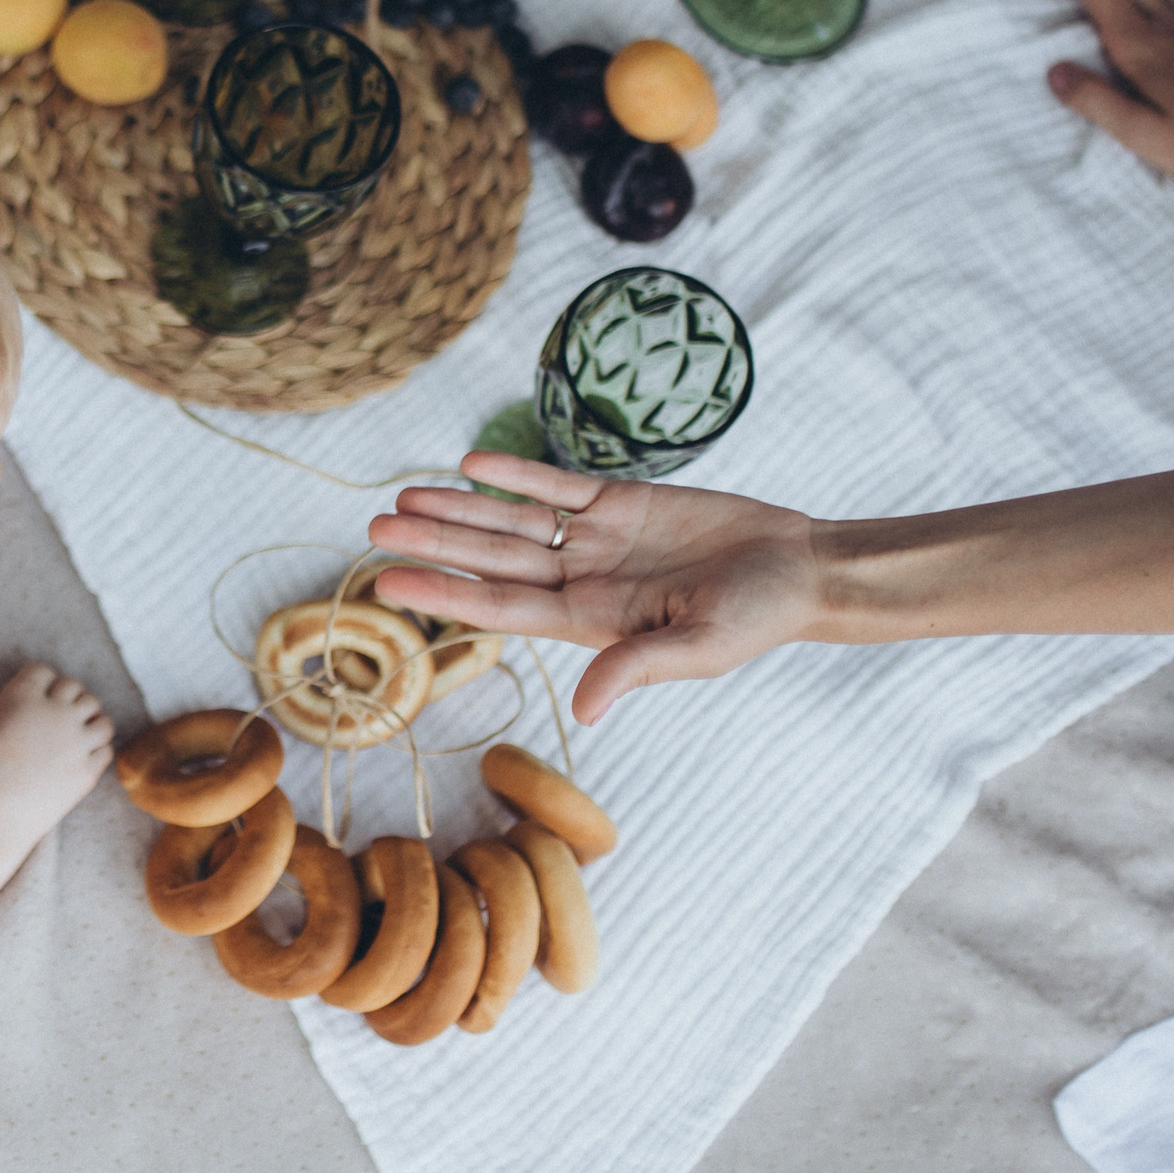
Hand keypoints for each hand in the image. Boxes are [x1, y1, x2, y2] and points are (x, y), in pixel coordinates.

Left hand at [367, 452, 820, 722]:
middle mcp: (581, 581)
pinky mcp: (621, 503)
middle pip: (490, 559)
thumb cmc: (758, 616)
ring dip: (459, 508)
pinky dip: (516, 474)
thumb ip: (638, 668)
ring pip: (512, 521)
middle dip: (433, 543)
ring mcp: (597, 540)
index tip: (388, 582)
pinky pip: (557, 486)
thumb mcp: (701, 647)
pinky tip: (472, 462)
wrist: (802, 567)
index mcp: (590, 621)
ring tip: (403, 495)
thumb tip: (587, 710)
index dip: (443, 592)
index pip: (500, 606)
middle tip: (371, 527)